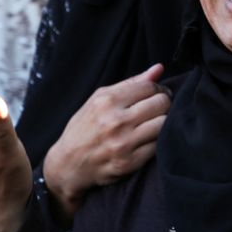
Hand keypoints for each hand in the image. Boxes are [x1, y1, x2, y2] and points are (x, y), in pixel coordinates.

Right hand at [43, 64, 170, 223]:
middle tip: (157, 109)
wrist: (68, 164)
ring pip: (163, 124)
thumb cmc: (85, 127)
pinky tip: (146, 140)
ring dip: (162, 123)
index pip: (150, 87)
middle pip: (161, 104)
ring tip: (152, 123)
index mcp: (107, 101)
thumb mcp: (99, 99)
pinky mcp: (129, 163)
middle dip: (163, 104)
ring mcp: (123, 144)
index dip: (157, 89)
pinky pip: (157, 146)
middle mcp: (115, 122)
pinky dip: (155, 142)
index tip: (156, 95)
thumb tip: (159, 68)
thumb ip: (131, 83)